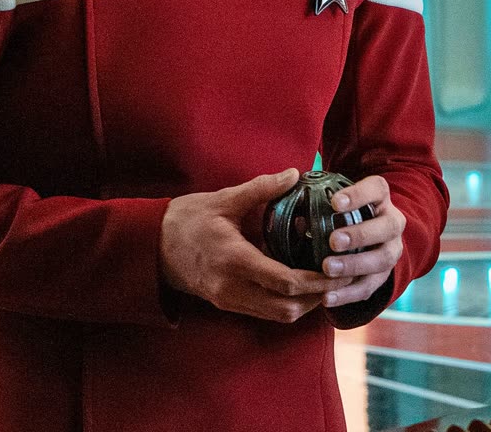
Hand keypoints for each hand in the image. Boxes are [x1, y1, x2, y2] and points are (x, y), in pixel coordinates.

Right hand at [159, 169, 333, 323]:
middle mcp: (232, 286)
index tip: (337, 271)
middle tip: (339, 279)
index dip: (316, 281)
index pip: (285, 282)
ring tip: (324, 284)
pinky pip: (265, 312)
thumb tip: (293, 174)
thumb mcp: (223, 200)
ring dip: (304, 304)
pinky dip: (287, 303)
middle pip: (287, 308)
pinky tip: (299, 285)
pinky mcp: (226, 303)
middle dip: (318, 298)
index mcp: (234, 259)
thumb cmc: (186, 219)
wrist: (151, 244)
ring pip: (278, 316)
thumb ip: (260, 189)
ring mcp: (229, 299)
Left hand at [318, 174, 406, 306]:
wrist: (362, 237)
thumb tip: (290, 206)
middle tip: (333, 241)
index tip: (334, 202)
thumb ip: (314, 201)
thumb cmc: (338, 211)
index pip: (376, 189)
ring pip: (382, 260)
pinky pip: (369, 287)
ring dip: (355, 265)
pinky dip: (348, 294)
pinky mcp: (382, 276)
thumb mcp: (331, 201)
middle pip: (387, 227)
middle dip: (360, 235)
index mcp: (379, 197)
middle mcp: (392, 223)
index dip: (358, 195)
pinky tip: (327, 297)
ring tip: (328, 269)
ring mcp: (391, 250)